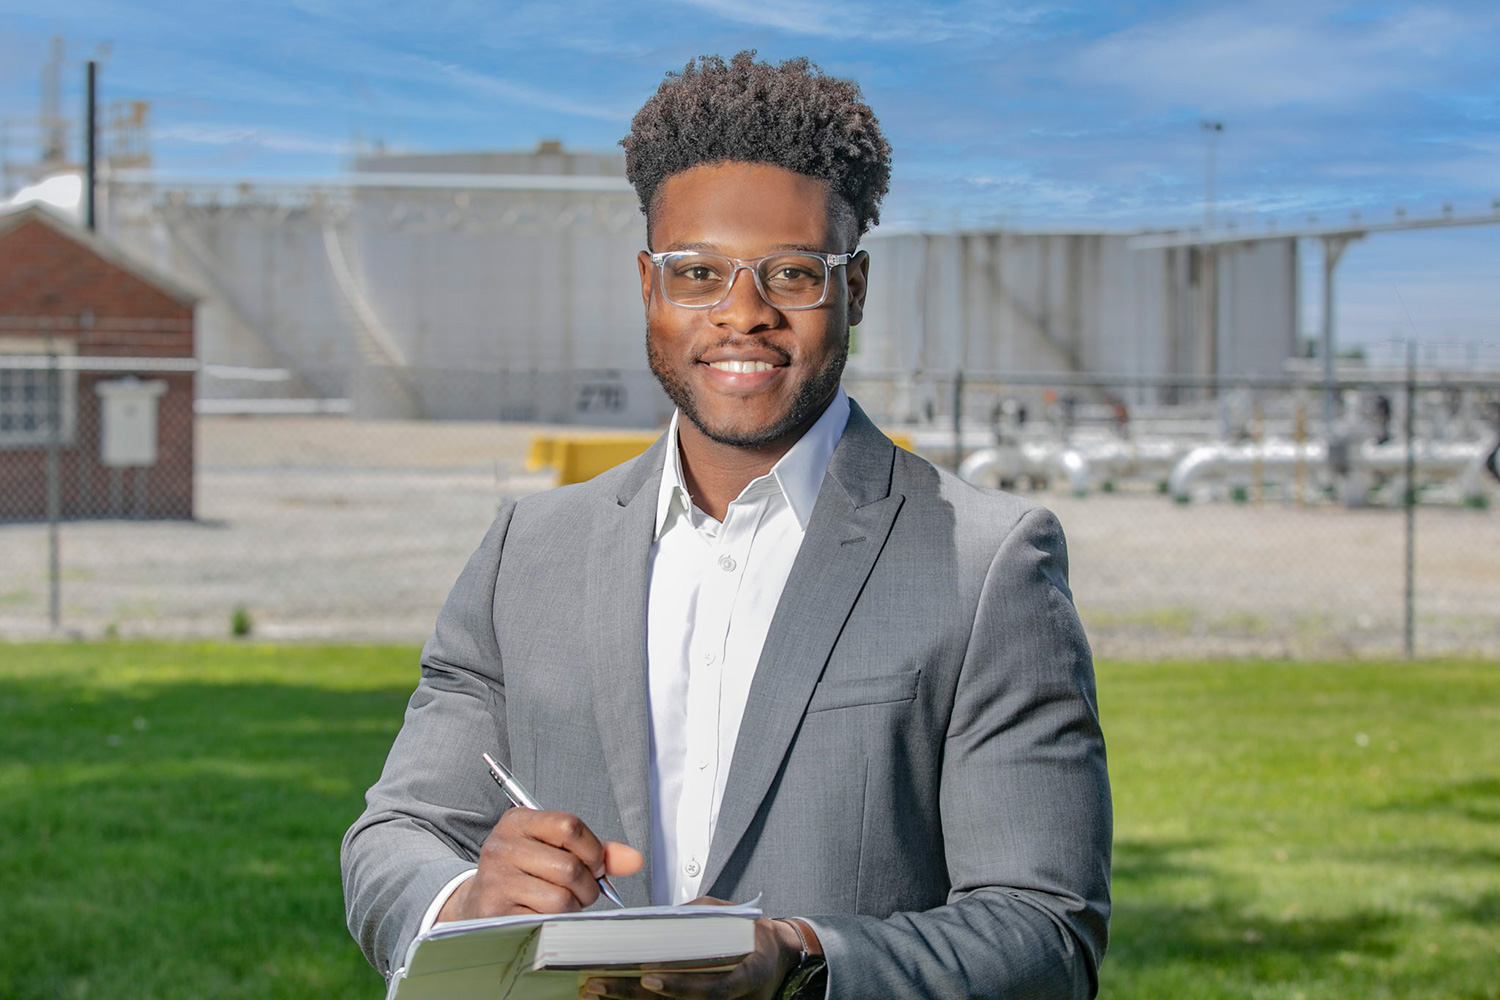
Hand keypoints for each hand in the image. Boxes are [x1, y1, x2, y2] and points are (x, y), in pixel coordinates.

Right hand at [438, 809, 642, 920]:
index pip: (570, 826)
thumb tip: (634, 860)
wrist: (479, 903)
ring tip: (562, 904)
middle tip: (581, 892)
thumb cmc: (525, 873)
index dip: (593, 850)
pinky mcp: (494, 912)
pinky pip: (545, 920)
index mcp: (518, 822)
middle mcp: (502, 846)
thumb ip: (596, 852)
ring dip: (572, 908)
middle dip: (587, 887)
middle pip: (570, 867)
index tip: (595, 865)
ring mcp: (496, 880)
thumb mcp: (555, 850)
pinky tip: (545, 916)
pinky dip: (556, 923)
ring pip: (561, 898)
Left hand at [581, 902, 813, 999]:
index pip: (710, 988)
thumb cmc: (753, 935)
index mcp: (746, 977)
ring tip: (594, 991)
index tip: (648, 976)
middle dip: (633, 995)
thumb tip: (660, 917)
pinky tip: (613, 996)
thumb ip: (698, 916)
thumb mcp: (732, 917)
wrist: (779, 961)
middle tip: (597, 984)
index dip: (679, 985)